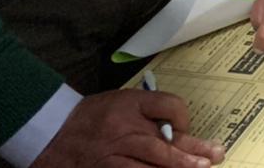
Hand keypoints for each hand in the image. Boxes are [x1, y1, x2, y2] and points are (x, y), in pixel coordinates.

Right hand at [31, 90, 223, 166]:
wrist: (50, 132)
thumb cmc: (92, 116)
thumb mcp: (121, 103)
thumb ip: (149, 113)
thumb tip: (180, 131)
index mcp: (130, 104)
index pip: (167, 105)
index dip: (183, 116)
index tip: (186, 127)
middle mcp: (123, 129)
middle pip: (162, 143)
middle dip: (190, 154)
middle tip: (213, 158)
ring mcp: (112, 155)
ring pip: (148, 165)